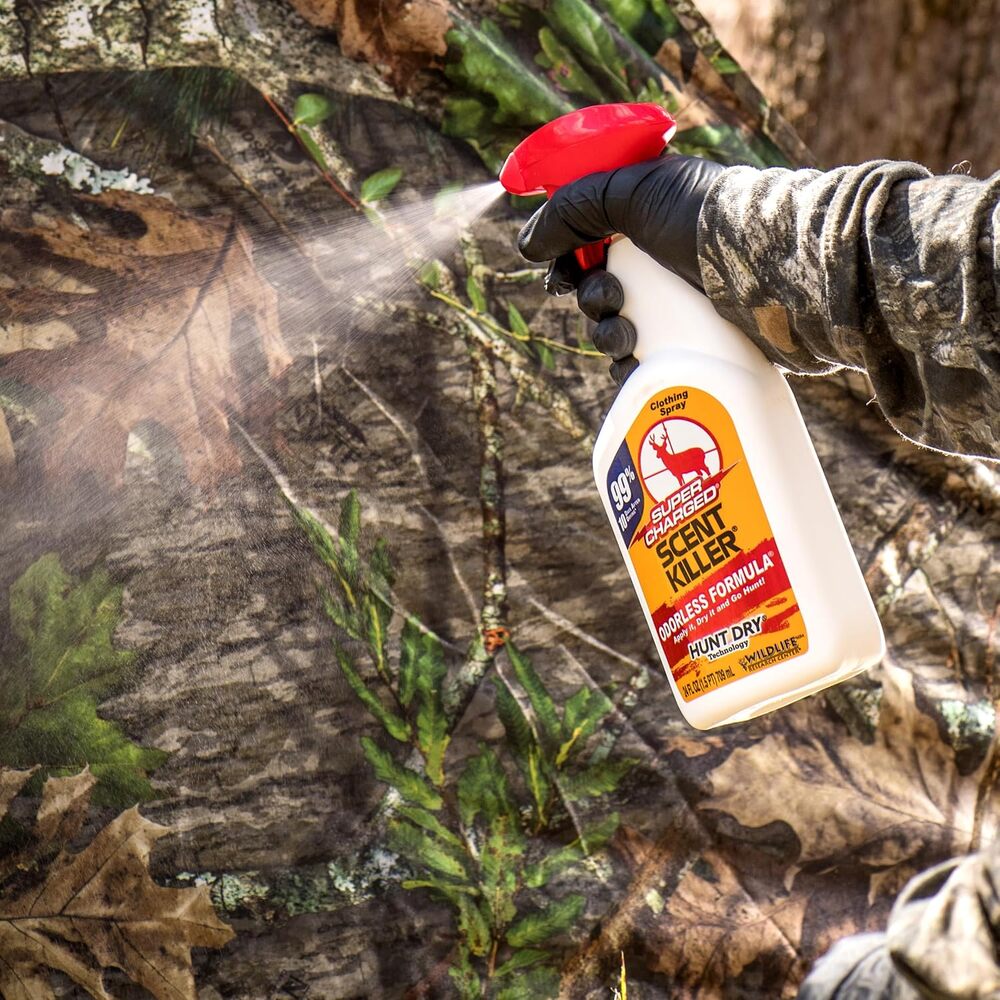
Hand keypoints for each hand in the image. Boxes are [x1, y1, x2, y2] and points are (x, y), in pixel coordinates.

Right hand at [517, 154, 724, 384]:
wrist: (775, 272)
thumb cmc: (709, 222)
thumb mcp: (633, 194)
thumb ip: (573, 209)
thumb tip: (527, 246)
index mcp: (648, 213)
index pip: (589, 234)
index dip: (567, 254)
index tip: (561, 272)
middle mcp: (662, 255)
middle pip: (597, 284)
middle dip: (591, 297)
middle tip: (611, 299)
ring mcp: (679, 300)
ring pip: (615, 326)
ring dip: (605, 335)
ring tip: (626, 337)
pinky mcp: (693, 342)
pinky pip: (642, 363)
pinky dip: (628, 366)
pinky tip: (633, 365)